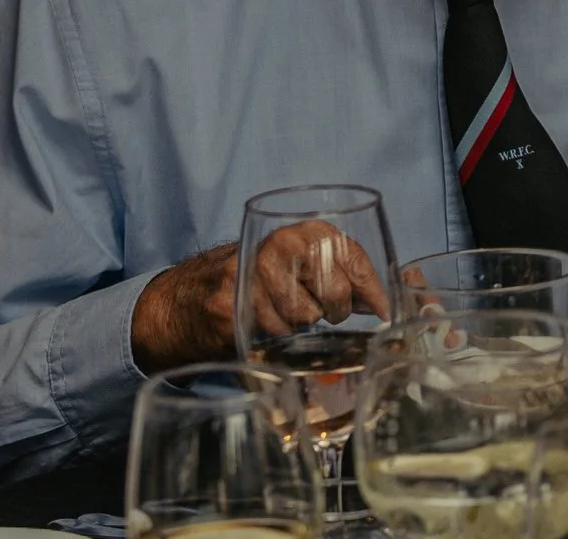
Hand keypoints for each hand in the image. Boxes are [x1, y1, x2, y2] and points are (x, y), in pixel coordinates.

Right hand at [130, 221, 392, 372]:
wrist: (183, 300)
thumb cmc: (254, 283)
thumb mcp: (298, 265)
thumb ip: (338, 274)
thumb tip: (383, 299)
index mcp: (304, 231)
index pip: (351, 255)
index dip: (371, 288)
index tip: (384, 311)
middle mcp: (280, 243)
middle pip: (333, 288)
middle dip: (337, 310)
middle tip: (325, 313)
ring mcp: (252, 270)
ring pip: (304, 314)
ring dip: (302, 324)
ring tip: (285, 314)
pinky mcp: (230, 299)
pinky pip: (274, 330)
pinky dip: (276, 335)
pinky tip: (263, 324)